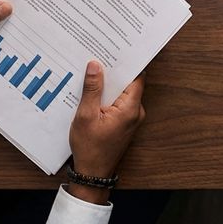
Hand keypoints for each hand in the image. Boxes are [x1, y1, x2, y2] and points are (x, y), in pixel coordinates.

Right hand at [68, 62, 144, 204]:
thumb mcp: (86, 116)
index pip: (136, 77)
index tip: (117, 48)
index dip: (127, 62)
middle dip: (114, 71)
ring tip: (93, 70)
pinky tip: (93, 90)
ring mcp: (130, 118)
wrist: (92, 174)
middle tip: (100, 55)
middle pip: (129, 83)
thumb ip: (92, 89)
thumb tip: (96, 65)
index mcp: (130, 108)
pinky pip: (118, 102)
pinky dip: (107, 95)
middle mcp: (135, 112)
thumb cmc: (90, 149)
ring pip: (122, 92)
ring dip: (109, 84)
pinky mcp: (123, 122)